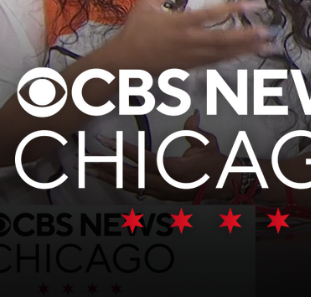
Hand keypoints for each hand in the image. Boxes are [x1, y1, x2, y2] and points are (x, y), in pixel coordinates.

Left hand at [89, 112, 228, 201]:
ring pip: (127, 184)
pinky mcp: (158, 195)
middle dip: (105, 166)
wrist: (224, 185)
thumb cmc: (216, 164)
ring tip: (87, 169)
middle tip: (86, 158)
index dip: (123, 150)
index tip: (106, 140)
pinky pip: (132, 189)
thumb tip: (190, 116)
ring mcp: (159, 192)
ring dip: (106, 176)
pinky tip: (105, 177)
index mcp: (174, 170)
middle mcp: (163, 184)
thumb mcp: (208, 144)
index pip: (144, 159)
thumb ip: (194, 131)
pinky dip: (117, 182)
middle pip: (128, 175)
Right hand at [110, 0, 270, 74]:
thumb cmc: (135, 32)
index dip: (233, 9)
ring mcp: (192, 55)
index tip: (252, 4)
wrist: (124, 61)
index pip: (211, 13)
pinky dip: (235, 57)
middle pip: (223, 38)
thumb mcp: (145, 5)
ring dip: (247, 48)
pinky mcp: (192, 65)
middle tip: (268, 31)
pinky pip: (217, 61)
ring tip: (268, 45)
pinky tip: (249, 54)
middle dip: (247, 35)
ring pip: (224, 52)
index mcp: (180, 22)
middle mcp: (189, 40)